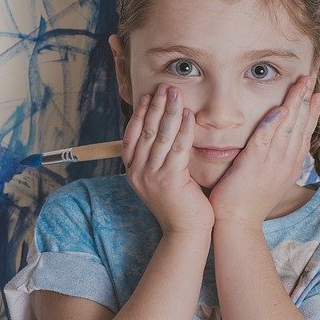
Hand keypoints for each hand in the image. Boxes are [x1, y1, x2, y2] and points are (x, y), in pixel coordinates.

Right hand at [122, 82, 214, 234]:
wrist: (185, 232)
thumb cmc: (178, 205)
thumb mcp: (160, 181)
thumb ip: (157, 160)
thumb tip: (162, 135)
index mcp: (133, 172)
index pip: (132, 136)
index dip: (140, 114)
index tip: (148, 96)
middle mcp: (138, 172)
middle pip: (146, 131)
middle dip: (155, 106)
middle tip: (163, 87)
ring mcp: (152, 176)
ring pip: (161, 136)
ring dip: (169, 111)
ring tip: (175, 93)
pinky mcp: (170, 179)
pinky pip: (177, 147)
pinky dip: (183, 128)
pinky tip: (188, 115)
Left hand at [207, 75, 319, 225]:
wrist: (237, 223)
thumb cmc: (246, 202)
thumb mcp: (267, 179)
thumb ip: (272, 161)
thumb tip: (275, 149)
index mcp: (290, 165)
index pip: (303, 133)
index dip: (311, 112)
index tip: (317, 95)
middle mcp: (286, 162)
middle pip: (300, 125)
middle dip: (307, 100)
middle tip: (312, 79)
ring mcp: (273, 163)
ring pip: (287, 127)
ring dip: (295, 104)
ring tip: (302, 84)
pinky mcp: (255, 164)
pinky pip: (266, 139)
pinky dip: (274, 123)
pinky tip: (281, 108)